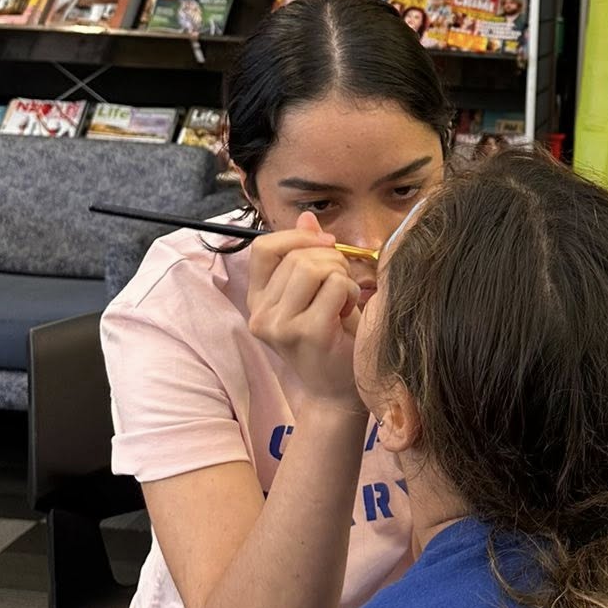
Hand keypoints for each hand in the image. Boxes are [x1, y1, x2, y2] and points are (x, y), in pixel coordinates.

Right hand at [246, 214, 366, 409]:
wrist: (340, 392)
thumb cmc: (332, 339)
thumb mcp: (315, 292)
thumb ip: (307, 254)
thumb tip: (307, 215)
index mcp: (257, 300)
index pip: (263, 248)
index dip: (297, 238)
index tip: (326, 245)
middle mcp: (261, 314)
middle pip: (296, 257)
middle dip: (331, 259)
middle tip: (343, 283)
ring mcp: (280, 326)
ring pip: (314, 267)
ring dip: (341, 276)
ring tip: (345, 299)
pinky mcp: (306, 333)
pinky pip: (334, 285)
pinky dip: (350, 292)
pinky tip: (349, 312)